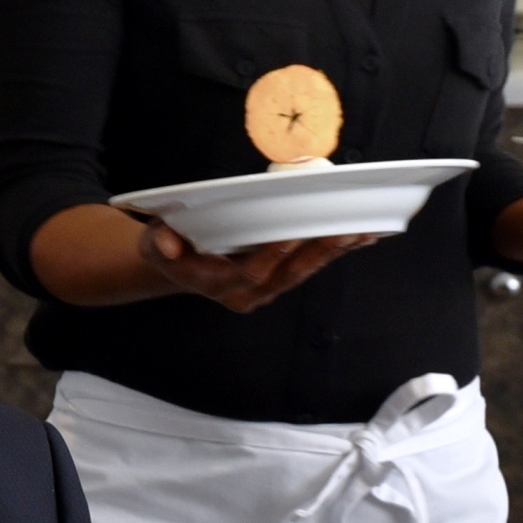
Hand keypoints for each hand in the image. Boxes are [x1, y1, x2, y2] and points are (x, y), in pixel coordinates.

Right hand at [137, 221, 380, 312]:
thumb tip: (169, 243)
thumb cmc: (170, 249)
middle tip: (347, 230)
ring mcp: (269, 287)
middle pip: (291, 273)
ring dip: (337, 251)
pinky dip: (337, 249)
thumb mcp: (156, 245)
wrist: (179, 265)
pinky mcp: (282, 277)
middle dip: (320, 251)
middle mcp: (250, 293)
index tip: (293, 233)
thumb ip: (161, 244)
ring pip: (307, 270)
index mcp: (221, 285)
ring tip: (365, 230)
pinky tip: (363, 235)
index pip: (253, 272)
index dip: (273, 254)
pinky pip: (312, 263)